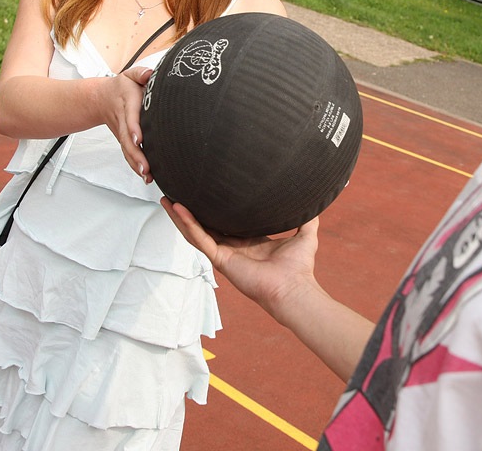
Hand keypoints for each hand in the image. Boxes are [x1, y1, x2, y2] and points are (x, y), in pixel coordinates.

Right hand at [106, 67, 154, 181]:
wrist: (101, 98)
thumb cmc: (122, 87)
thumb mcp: (130, 75)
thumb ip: (140, 73)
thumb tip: (150, 74)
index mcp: (126, 103)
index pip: (130, 117)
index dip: (133, 129)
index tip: (139, 140)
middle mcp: (123, 120)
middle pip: (127, 139)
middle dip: (136, 155)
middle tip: (145, 168)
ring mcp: (122, 132)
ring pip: (127, 150)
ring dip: (135, 164)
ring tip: (146, 176)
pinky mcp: (123, 140)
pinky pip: (128, 154)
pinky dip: (135, 166)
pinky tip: (145, 176)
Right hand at [162, 198, 320, 317]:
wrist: (295, 289)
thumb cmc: (300, 269)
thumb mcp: (305, 234)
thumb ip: (307, 218)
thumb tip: (314, 199)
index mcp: (249, 242)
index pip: (225, 223)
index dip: (213, 210)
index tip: (204, 193)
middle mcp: (233, 249)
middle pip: (204, 227)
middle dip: (188, 212)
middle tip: (176, 194)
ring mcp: (224, 255)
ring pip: (195, 233)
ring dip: (180, 217)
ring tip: (167, 200)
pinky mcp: (221, 260)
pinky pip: (200, 240)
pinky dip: (187, 224)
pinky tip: (178, 209)